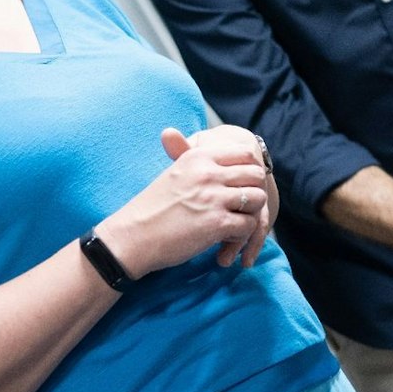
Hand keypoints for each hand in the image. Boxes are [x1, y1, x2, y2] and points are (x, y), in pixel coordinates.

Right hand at [164, 127, 276, 266]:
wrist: (134, 235)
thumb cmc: (153, 207)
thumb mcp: (175, 172)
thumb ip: (199, 162)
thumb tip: (222, 156)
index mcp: (198, 156)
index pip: (244, 153)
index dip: (249, 170)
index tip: (241, 185)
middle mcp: (208, 173)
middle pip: (255, 175)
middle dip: (253, 191)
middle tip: (241, 207)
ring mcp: (214, 198)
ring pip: (258, 199)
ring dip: (250, 213)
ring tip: (234, 223)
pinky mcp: (217, 223)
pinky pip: (249, 225)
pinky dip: (242, 234)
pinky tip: (226, 238)